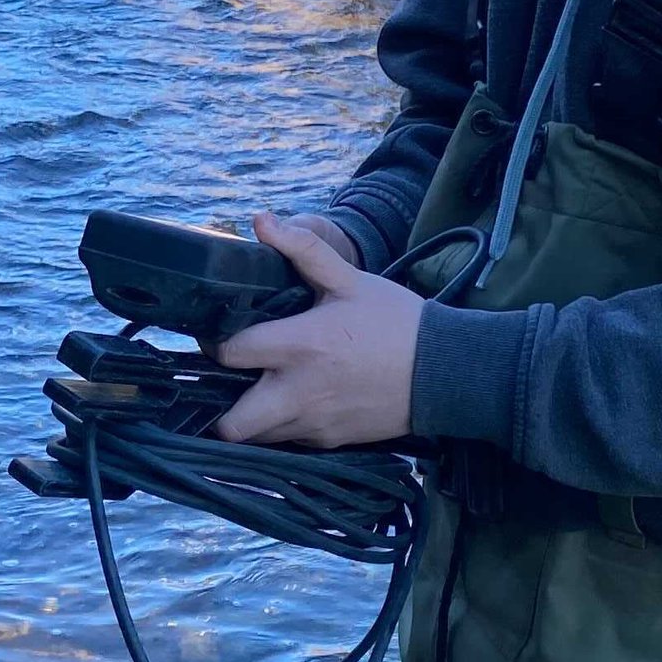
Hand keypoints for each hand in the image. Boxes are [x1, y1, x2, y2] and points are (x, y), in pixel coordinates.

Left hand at [216, 213, 424, 450]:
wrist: (445, 372)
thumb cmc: (396, 322)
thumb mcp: (351, 280)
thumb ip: (304, 250)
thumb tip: (261, 220)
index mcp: (300, 346)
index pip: (230, 353)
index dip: (216, 344)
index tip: (219, 336)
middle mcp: (299, 392)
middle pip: (232, 424)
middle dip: (220, 408)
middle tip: (231, 382)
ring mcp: (314, 423)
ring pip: (258, 438)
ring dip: (251, 418)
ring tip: (259, 391)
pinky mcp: (330, 442)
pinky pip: (289, 441)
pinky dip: (283, 426)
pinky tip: (295, 402)